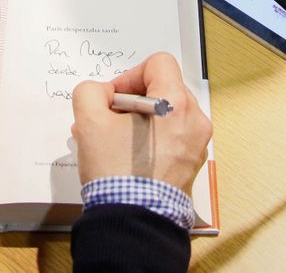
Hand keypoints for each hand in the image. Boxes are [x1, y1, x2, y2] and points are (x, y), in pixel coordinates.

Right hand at [72, 52, 212, 191]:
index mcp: (176, 104)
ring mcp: (196, 145)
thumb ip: (90, 91)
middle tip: (108, 119)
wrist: (134, 221)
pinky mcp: (191, 164)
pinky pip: (171, 138)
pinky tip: (126, 157)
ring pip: (166, 115)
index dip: (130, 75)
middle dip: (131, 100)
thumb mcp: (89, 120)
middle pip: (163, 89)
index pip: (158, 63)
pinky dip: (150, 140)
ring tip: (111, 141)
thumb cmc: (117, 172)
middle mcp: (194, 121)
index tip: (114, 98)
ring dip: (138, 121)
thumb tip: (103, 94)